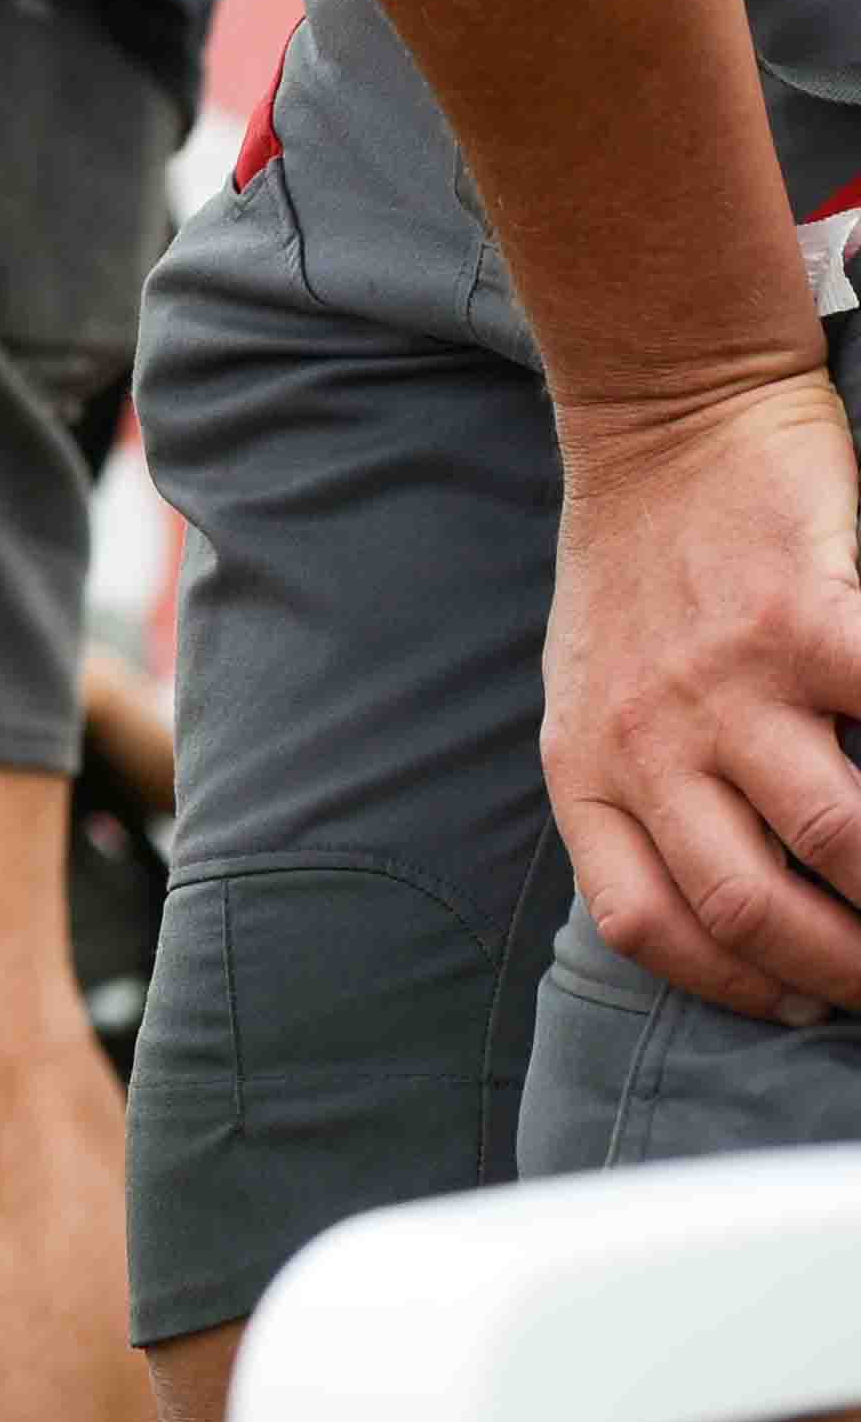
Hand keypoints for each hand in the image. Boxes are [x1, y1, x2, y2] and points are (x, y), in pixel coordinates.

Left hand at [538, 372, 860, 1022]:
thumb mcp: (594, 691)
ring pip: (835, 837)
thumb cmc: (645, 569)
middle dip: (843, 969)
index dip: (734, 984)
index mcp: (586, 763)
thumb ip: (641, 789)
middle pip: (750, 904)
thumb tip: (734, 914)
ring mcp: (729, 678)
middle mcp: (648, 733)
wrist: (664, 416)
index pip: (648, 922)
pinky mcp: (807, 618)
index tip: (798, 1004)